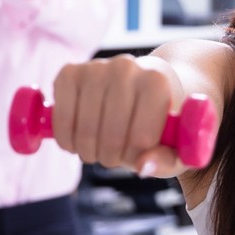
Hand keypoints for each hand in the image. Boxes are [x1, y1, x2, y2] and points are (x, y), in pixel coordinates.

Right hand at [48, 55, 186, 175]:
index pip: (141, 139)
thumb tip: (142, 166)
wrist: (141, 85)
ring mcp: (96, 68)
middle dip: (111, 157)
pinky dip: (66, 138)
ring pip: (85, 130)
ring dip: (88, 151)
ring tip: (98, 150)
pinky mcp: (70, 72)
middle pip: (111, 136)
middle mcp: (127, 68)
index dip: (136, 157)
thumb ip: (166, 160)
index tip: (138, 154)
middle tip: (114, 157)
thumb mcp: (173, 145)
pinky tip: (76, 140)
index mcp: (157, 83)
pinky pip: (61, 118)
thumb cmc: (158, 120)